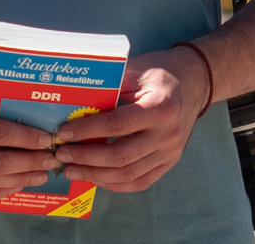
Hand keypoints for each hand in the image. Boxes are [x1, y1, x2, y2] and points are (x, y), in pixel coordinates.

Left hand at [51, 46, 209, 192]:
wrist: (193, 83)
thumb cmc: (159, 73)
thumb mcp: (135, 70)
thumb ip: (108, 87)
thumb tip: (71, 104)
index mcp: (160, 107)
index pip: (117, 125)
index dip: (87, 131)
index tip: (63, 132)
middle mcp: (168, 134)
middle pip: (121, 156)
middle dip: (86, 158)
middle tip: (62, 154)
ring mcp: (170, 152)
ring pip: (128, 174)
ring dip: (96, 175)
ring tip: (71, 169)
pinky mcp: (169, 163)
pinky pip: (139, 182)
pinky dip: (114, 183)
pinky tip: (94, 177)